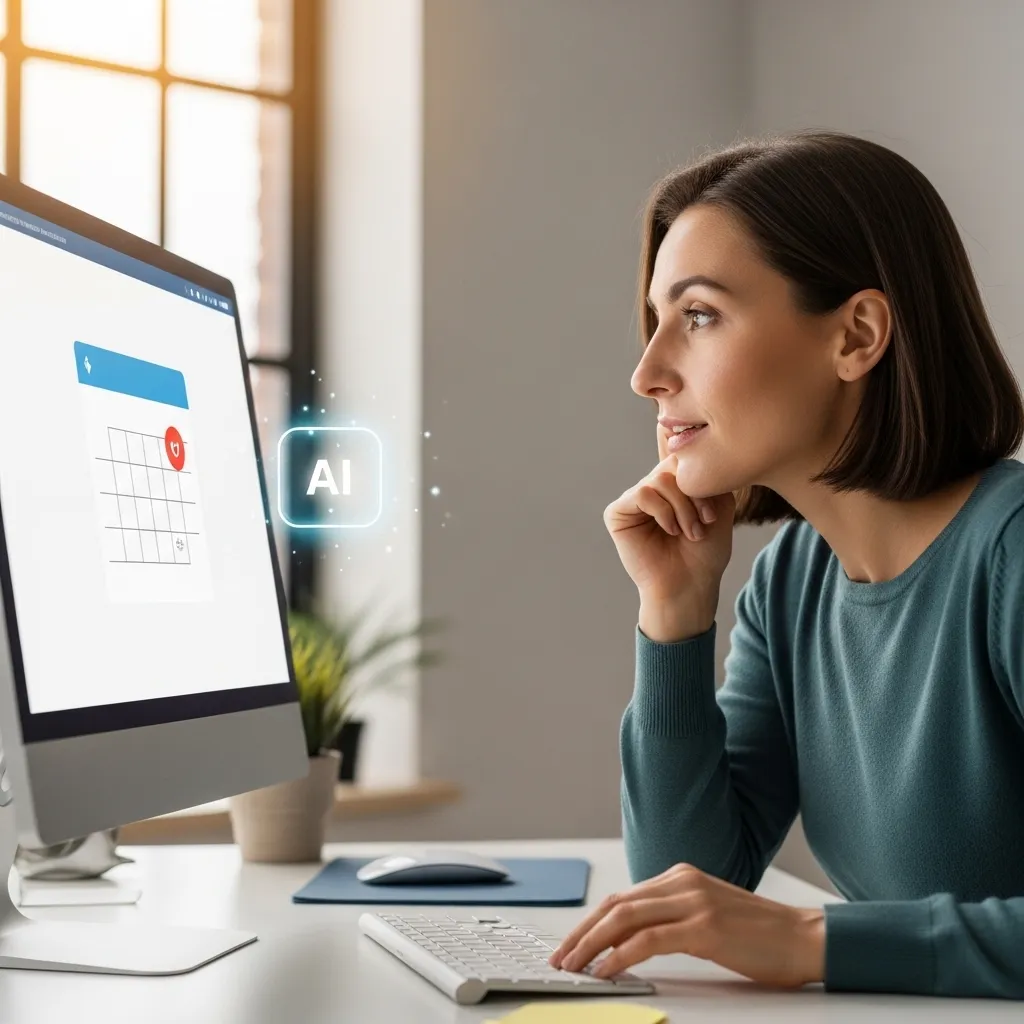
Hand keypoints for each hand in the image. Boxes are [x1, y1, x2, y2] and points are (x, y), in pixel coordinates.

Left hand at [548, 863, 825, 988]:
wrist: (805, 937)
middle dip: (582, 932)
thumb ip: (671, 920)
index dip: (591, 922)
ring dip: (592, 944)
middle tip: (560, 957)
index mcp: (680, 877)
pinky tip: (605, 970)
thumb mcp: (707, 918)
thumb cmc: (759, 935)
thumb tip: (627, 943)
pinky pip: (649, 940)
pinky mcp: (705, 926)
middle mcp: (682, 882)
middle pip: (615, 904)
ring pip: (625, 918)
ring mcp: (693, 901)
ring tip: (573, 966)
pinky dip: (620, 955)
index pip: (622, 898)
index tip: (571, 944)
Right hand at [603, 436, 734, 606]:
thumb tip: (685, 444)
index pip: (677, 452)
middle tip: (704, 521)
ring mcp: (634, 499)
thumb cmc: (706, 552)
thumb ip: (706, 474)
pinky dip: (662, 512)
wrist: (690, 585)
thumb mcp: (719, 506)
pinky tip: (670, 530)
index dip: (685, 452)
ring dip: (682, 507)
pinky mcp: (618, 512)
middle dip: (694, 493)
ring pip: (659, 480)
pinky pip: (642, 493)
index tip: (697, 480)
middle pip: (674, 464)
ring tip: (690, 531)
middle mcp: (653, 487)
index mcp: (675, 484)